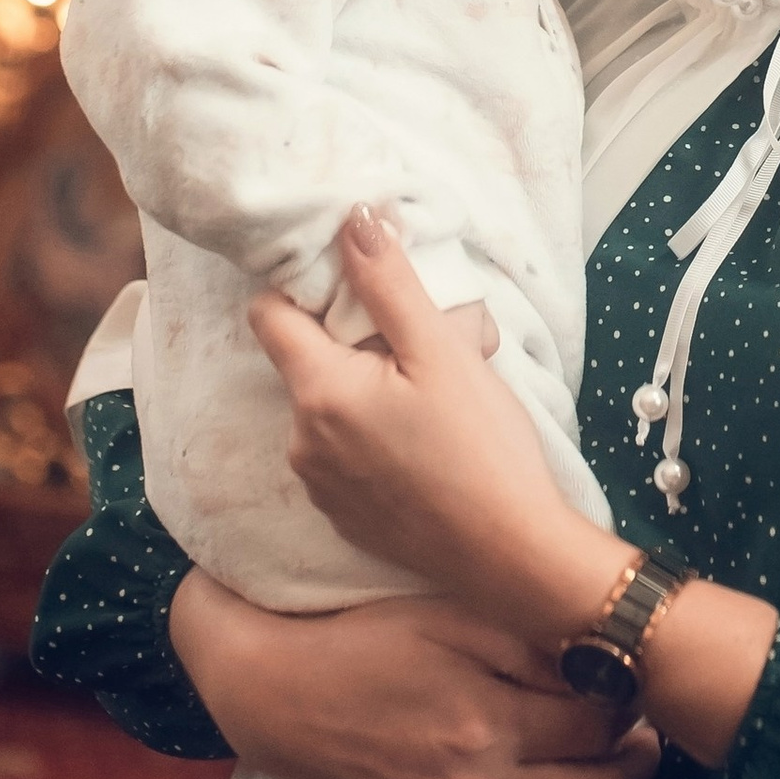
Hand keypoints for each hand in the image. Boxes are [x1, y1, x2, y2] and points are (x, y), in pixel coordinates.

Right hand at [170, 572, 657, 778]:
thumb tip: (603, 668)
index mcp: (491, 720)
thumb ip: (531, 645)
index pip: (598, 728)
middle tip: (645, 745)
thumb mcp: (454, 618)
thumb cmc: (371, 645)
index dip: (628, 710)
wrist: (284, 697)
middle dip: (636, 771)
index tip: (632, 696)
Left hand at [251, 210, 779, 770]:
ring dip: (371, 391)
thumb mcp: (442, 353)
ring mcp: (319, 485)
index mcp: (319, 392)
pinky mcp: (344, 515)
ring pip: (331, 408)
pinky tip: (431, 443)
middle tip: (429, 342)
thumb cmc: (483, 451)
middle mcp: (301, 441)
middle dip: (360, 342)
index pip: (268, 314)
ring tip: (441, 397)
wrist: (511, 557)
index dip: (305, 288)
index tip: (355, 283)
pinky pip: (345, 454)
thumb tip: (352, 221)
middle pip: (309, 361)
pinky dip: (377, 436)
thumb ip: (389, 284)